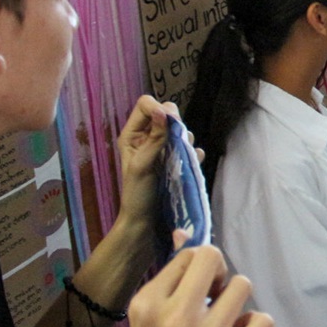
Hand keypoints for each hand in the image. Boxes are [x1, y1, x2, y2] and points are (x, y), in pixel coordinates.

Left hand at [115, 96, 178, 236]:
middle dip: (175, 123)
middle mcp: (147, 137)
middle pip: (166, 112)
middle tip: (177, 140)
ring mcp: (163, 148)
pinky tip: (192, 164)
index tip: (169, 120)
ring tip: (181, 157)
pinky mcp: (177, 159)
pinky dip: (194, 153)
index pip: (145, 105)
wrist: (145, 221)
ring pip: (180, 129)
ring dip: (185, 139)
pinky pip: (190, 147)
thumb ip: (154, 138)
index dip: (158, 107)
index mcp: (132, 134)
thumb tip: (164, 111)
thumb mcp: (142, 165)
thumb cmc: (137, 194)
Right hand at [124, 243, 273, 326]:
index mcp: (148, 305)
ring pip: (242, 286)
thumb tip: (184, 233)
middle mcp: (175, 319)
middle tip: (214, 292)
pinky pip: (262, 320)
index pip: (189, 255)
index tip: (197, 284)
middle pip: (214, 258)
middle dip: (218, 271)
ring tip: (222, 321)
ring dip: (236, 301)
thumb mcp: (147, 317)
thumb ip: (168, 277)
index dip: (198, 266)